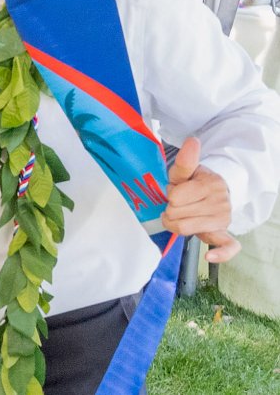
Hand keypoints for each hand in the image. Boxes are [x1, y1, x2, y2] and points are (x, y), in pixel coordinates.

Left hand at [162, 136, 240, 263]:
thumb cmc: (193, 182)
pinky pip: (228, 247)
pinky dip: (219, 253)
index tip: (173, 192)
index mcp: (210, 184)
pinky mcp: (223, 233)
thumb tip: (192, 141)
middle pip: (176, 214)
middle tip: (176, 204)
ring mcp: (222, 219)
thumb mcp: (184, 171)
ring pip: (185, 228)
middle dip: (169, 209)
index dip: (169, 195)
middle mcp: (219, 202)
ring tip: (178, 215)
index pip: (175, 197)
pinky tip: (208, 256)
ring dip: (174, 223)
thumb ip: (185, 160)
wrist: (213, 192)